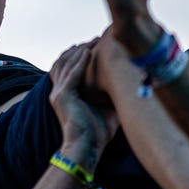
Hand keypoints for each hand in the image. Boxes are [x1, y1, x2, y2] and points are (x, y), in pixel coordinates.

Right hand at [49, 44, 117, 165]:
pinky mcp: (63, 96)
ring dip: (81, 51)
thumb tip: (129, 85)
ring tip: (94, 41)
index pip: (68, 68)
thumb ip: (111, 96)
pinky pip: (72, 73)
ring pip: (67, 64)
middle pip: (66, 62)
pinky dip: (80, 62)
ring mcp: (59, 94)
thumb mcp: (107, 108)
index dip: (79, 55)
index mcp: (66, 94)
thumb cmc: (97, 133)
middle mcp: (59, 92)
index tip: (95, 45)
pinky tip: (90, 52)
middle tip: (97, 39)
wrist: (86, 149)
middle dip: (80, 48)